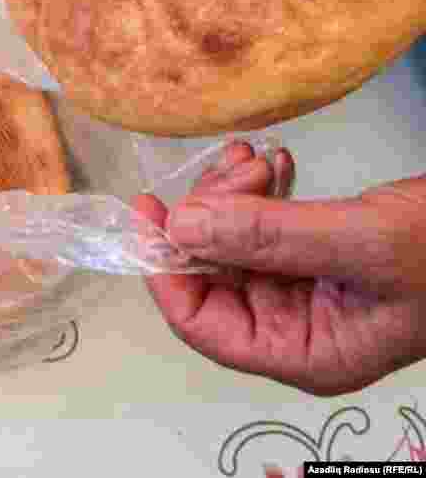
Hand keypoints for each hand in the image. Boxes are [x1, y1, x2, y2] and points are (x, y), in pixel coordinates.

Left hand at [136, 142, 425, 395]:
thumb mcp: (363, 242)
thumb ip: (269, 237)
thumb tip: (179, 229)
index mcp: (307, 352)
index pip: (204, 326)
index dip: (165, 272)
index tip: (148, 214)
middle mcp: (299, 328)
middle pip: (214, 276)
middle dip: (211, 217)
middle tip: (233, 169)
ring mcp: (307, 289)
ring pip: (236, 242)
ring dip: (234, 196)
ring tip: (254, 159)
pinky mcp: (319, 253)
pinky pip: (267, 223)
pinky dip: (262, 190)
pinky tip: (273, 162)